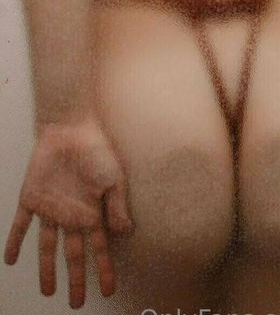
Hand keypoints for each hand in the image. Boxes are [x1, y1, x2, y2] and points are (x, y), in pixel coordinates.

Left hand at [4, 117, 132, 308]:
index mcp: (93, 212)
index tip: (109, 291)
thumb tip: (124, 233)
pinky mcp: (32, 197)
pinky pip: (21, 225)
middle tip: (75, 303)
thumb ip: (117, 206)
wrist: (72, 126)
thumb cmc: (97, 149)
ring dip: (46, 269)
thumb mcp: (114, 178)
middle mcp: (72, 215)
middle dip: (76, 279)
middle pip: (74, 255)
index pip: (100, 249)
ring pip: (47, 247)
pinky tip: (11, 260)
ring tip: (48, 292)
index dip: (105, 270)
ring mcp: (51, 208)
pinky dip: (15, 241)